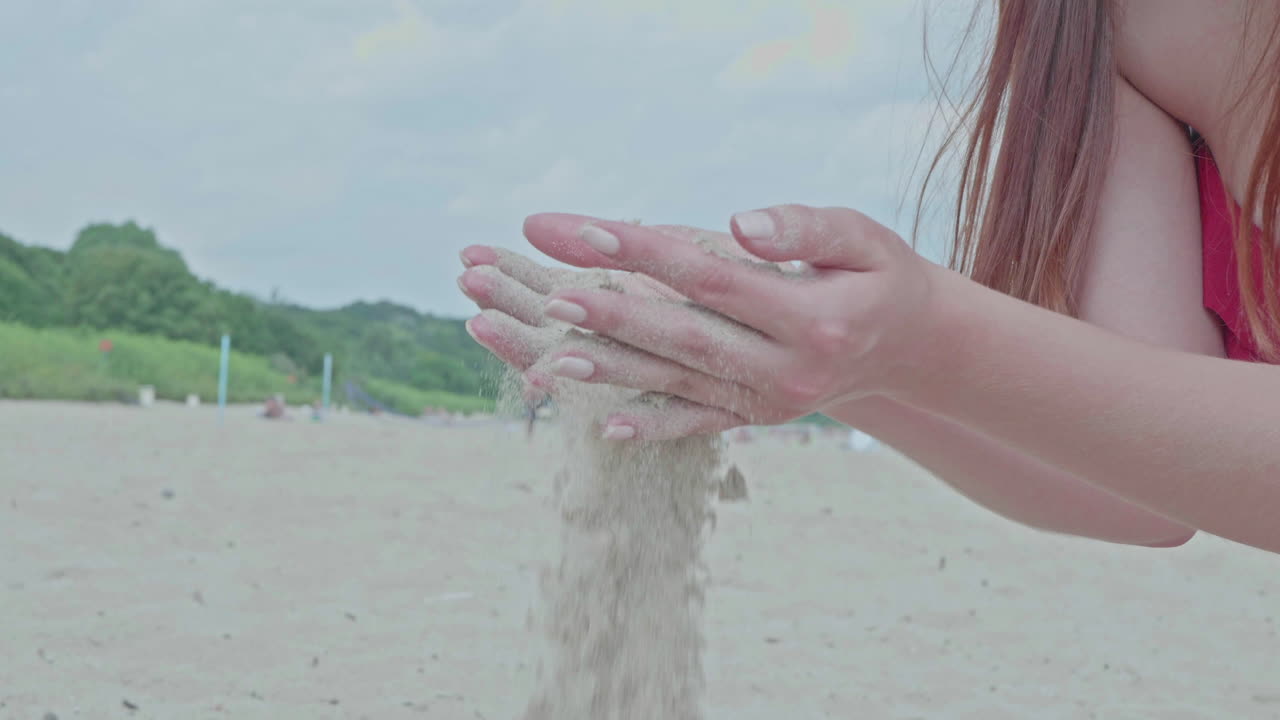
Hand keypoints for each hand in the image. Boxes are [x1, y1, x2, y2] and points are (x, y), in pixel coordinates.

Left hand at [461, 206, 943, 439]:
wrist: (908, 346)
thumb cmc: (877, 276)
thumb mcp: (862, 238)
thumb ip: (805, 228)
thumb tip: (742, 223)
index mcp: (814, 318)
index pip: (713, 278)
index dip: (648, 253)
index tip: (586, 232)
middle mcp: (789, 369)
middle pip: (687, 336)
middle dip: (615, 315)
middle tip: (553, 295)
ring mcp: (769, 402)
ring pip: (681, 384)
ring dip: (614, 371)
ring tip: (551, 358)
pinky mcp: (756, 420)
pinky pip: (698, 425)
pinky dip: (653, 428)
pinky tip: (608, 427)